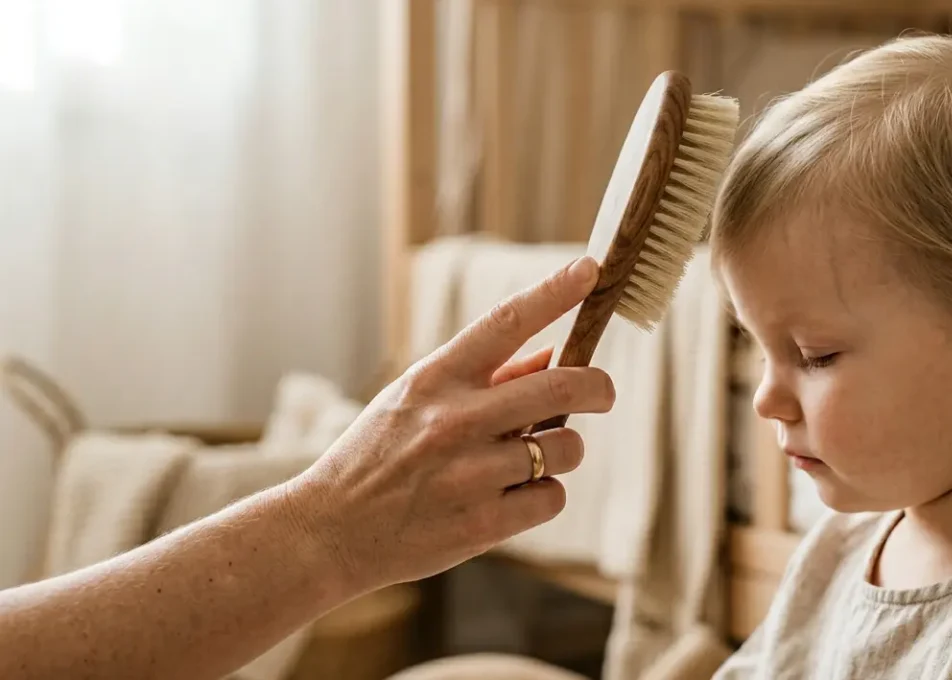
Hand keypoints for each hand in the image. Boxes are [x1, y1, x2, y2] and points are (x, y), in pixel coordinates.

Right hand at [288, 256, 614, 594]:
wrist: (327, 532)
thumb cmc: (375, 458)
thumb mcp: (413, 400)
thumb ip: (484, 379)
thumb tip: (552, 356)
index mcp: (435, 379)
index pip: (506, 322)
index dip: (555, 292)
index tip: (590, 268)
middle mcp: (455, 420)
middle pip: (562, 386)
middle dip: (599, 387)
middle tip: (603, 394)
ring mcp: (470, 473)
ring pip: (565, 447)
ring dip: (561, 452)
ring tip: (528, 461)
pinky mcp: (482, 523)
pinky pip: (552, 497)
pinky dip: (543, 496)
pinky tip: (511, 497)